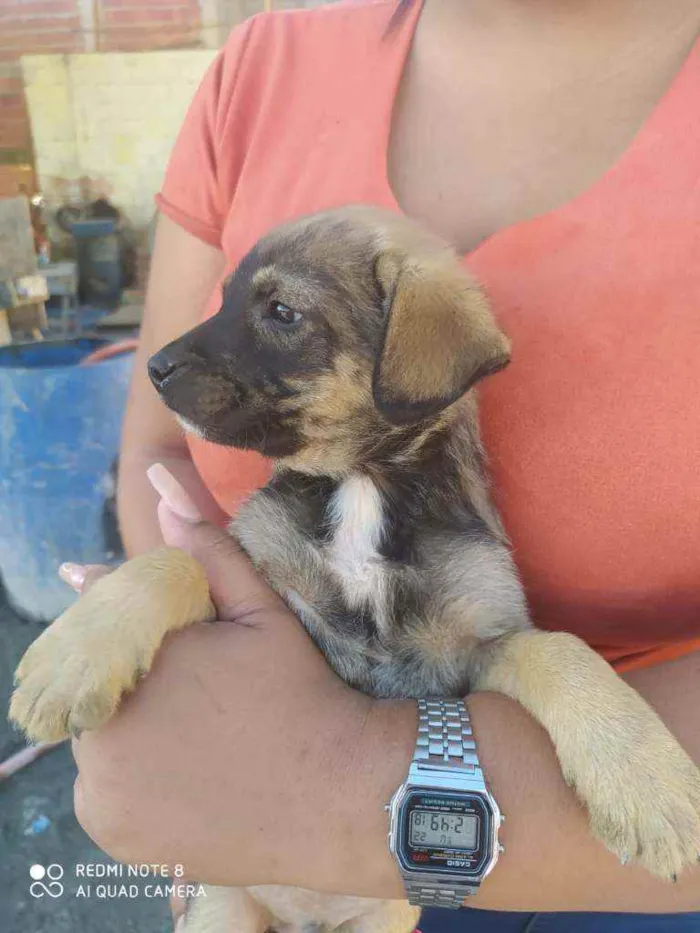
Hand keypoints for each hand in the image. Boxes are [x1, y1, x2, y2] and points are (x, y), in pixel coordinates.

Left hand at [69, 467, 414, 894]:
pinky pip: (103, 787)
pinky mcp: (110, 831)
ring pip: (97, 733)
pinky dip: (128, 773)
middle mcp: (96, 733)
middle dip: (133, 672)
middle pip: (97, 681)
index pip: (102, 624)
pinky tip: (180, 764)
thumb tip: (161, 483)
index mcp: (128, 664)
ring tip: (194, 724)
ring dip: (128, 721)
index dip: (136, 623)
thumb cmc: (301, 692)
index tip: (177, 641)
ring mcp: (98, 791)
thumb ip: (204, 549)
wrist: (336, 794)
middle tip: (196, 686)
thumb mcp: (258, 611)